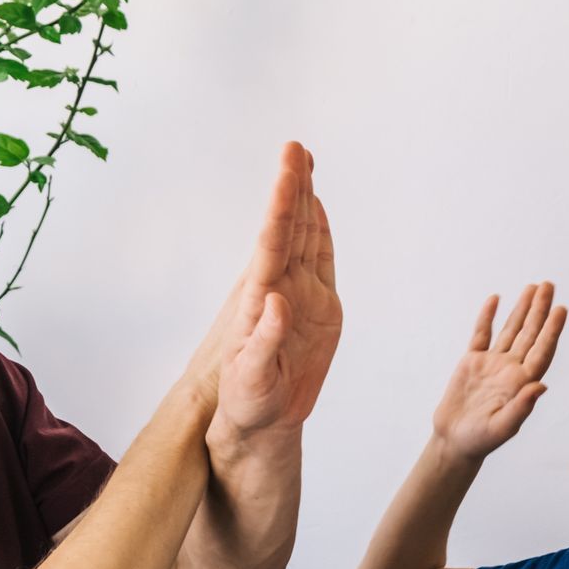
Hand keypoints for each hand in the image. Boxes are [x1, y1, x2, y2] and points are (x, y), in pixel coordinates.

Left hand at [200, 142, 342, 443]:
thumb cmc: (248, 402)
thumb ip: (265, 341)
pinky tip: (314, 206)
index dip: (281, 204)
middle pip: (287, 229)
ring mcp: (299, 295)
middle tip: (294, 147)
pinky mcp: (318, 308)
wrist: (261, 421)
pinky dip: (318, 231)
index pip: (272, 243)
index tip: (286, 170)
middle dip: (292, 187)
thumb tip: (276, 302)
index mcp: (261, 302)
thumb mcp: (252, 379)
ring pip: (302, 237)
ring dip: (302, 199)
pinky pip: (319, 261)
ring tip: (302, 161)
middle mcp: (279, 289)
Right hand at [431, 281, 565, 460]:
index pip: (541, 351)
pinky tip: (495, 299)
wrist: (454, 441)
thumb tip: (540, 386)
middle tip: (549, 286)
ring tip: (533, 288)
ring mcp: (492, 364)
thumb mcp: (502, 428)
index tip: (560, 310)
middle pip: (529, 334)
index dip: (551, 330)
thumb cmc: (480, 440)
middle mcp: (510, 370)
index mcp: (521, 383)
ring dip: (522, 309)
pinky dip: (487, 317)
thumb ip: (521, 408)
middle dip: (540, 309)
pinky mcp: (472, 362)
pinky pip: (482, 334)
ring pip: (510, 330)